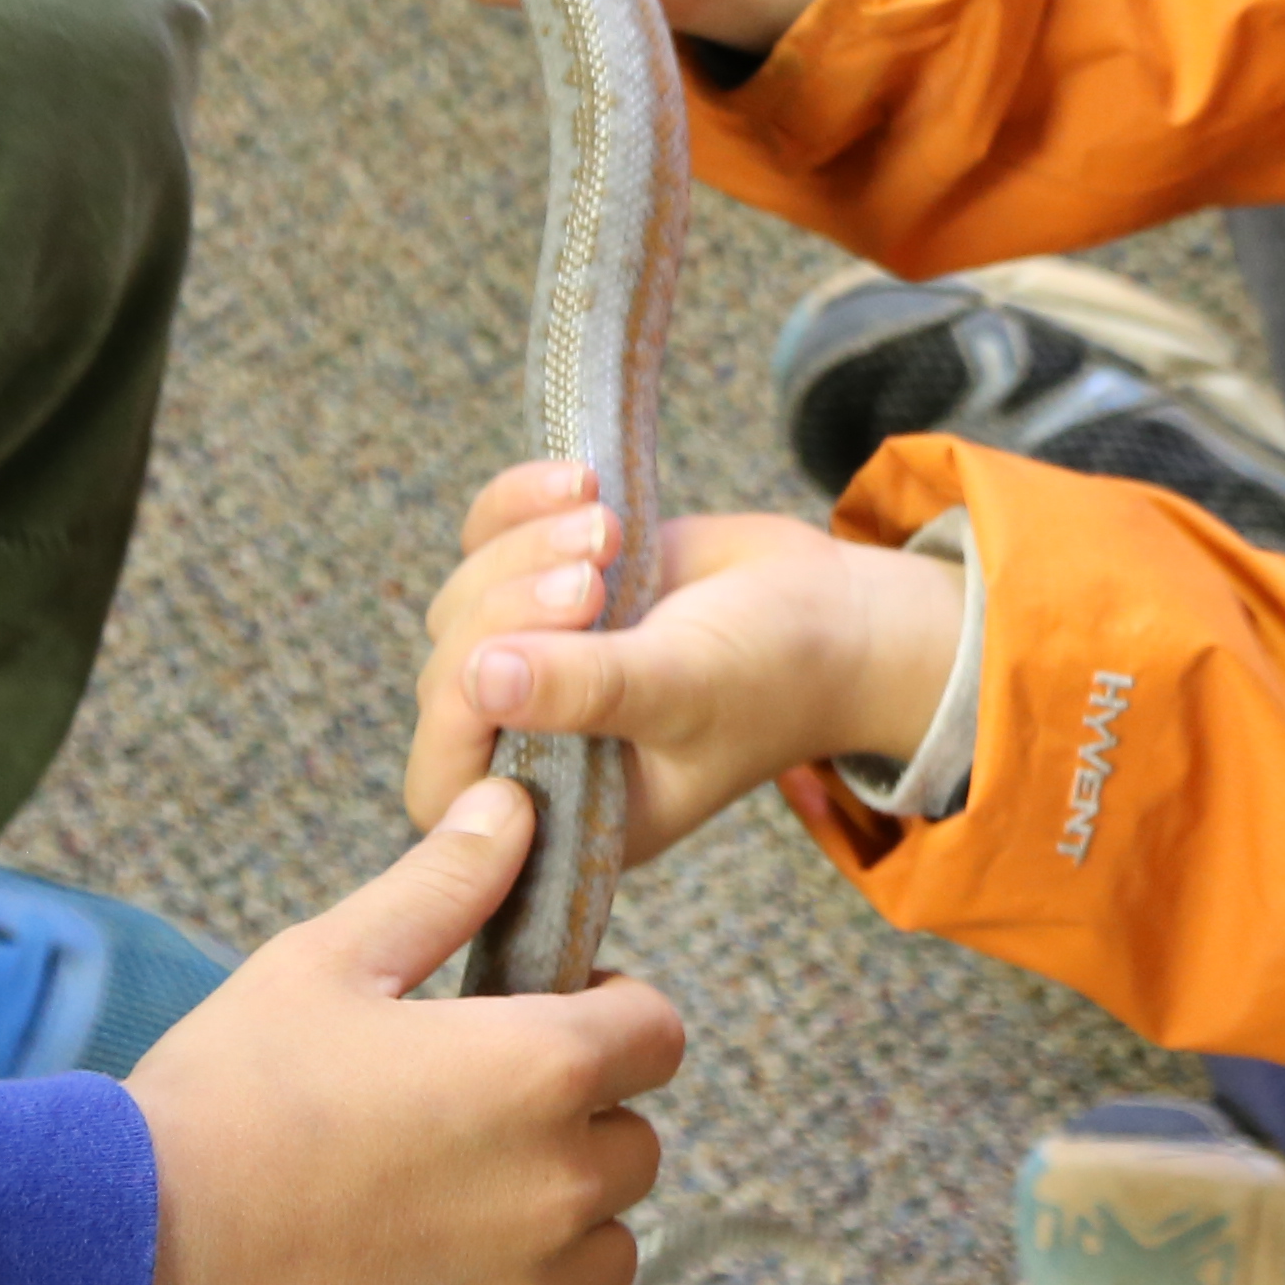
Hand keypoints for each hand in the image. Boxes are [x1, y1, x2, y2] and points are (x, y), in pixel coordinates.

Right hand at [118, 780, 690, 1284]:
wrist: (111, 1261)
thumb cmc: (218, 1098)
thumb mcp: (324, 962)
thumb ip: (441, 885)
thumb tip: (513, 807)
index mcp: (542, 1067)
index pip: (656, 1031)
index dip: (606, 1015)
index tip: (538, 1020)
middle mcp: (559, 1187)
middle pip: (633, 1148)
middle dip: (575, 1126)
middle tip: (469, 1123)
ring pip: (604, 1259)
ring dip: (554, 1238)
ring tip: (448, 1219)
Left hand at [411, 467, 964, 861]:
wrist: (834, 614)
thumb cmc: (777, 673)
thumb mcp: (687, 687)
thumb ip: (587, 689)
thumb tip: (484, 678)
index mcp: (563, 805)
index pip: (452, 784)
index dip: (456, 719)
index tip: (514, 656)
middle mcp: (533, 740)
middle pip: (451, 677)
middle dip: (510, 612)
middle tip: (592, 578)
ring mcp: (535, 660)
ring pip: (463, 600)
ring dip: (524, 548)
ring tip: (609, 528)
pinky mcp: (542, 585)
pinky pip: (488, 536)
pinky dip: (519, 501)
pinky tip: (582, 479)